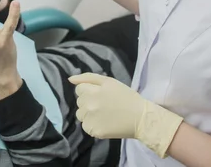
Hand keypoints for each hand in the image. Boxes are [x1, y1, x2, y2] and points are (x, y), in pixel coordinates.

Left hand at [69, 73, 183, 158]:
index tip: (101, 94)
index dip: (90, 91)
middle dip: (88, 102)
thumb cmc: (126, 97)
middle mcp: (88, 106)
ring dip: (88, 114)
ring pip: (80, 115)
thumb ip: (87, 78)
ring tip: (104, 113)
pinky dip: (93, 125)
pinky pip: (86, 126)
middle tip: (105, 104)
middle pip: (79, 102)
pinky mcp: (94, 132)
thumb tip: (70, 79)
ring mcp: (90, 120)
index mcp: (91, 92)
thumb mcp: (109, 82)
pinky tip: (105, 122)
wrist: (141, 118)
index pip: (79, 90)